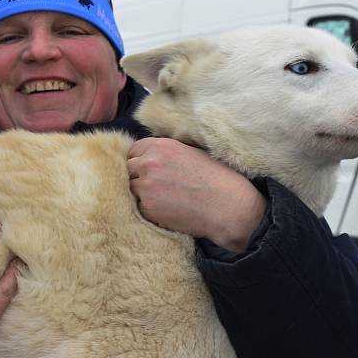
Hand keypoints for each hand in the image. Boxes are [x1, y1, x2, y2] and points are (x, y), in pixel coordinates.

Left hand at [127, 138, 265, 252]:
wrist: (228, 206)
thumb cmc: (216, 179)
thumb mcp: (190, 153)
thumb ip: (165, 153)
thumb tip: (149, 157)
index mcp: (161, 146)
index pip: (133, 150)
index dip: (141, 160)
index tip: (150, 170)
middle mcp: (149, 163)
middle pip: (128, 169)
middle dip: (138, 176)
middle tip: (156, 187)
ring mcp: (146, 187)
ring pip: (130, 189)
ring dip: (140, 194)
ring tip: (162, 199)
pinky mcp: (147, 208)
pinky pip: (138, 208)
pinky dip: (148, 210)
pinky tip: (167, 210)